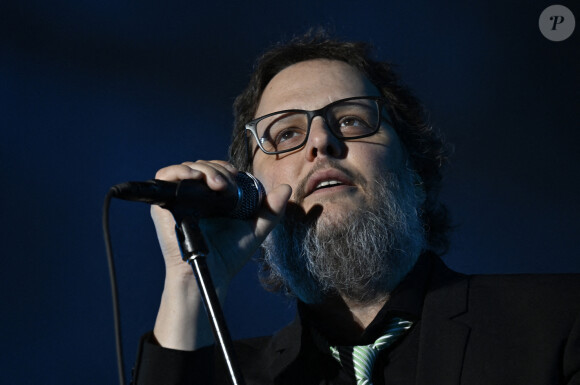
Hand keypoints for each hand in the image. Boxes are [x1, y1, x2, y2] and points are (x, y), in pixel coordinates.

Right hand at [151, 160, 291, 286]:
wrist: (211, 272)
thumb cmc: (230, 255)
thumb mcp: (256, 228)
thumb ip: (271, 210)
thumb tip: (287, 188)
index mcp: (212, 198)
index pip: (216, 169)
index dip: (225, 168)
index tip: (236, 177)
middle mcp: (194, 196)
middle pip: (203, 166)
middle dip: (217, 169)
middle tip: (227, 185)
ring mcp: (179, 198)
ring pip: (187, 168)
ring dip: (204, 169)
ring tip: (217, 184)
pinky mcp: (163, 204)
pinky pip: (165, 176)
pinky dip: (178, 170)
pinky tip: (194, 178)